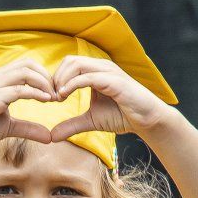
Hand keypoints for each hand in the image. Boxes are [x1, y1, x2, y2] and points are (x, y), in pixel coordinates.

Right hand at [0, 60, 59, 155]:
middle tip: (57, 94)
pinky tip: (46, 101)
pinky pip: (19, 89)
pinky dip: (36, 93)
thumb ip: (28, 128)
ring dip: (44, 83)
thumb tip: (49, 137)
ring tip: (53, 98)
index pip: (25, 65)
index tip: (53, 93)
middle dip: (47, 77)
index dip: (43, 76)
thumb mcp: (8, 127)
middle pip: (28, 64)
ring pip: (25, 73)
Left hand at [48, 56, 174, 139]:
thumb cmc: (122, 116)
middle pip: (69, 60)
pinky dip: (71, 85)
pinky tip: (64, 97)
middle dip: (55, 78)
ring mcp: (108, 71)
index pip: (68, 64)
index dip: (55, 79)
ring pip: (76, 65)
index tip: (50, 98)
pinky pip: (87, 77)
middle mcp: (101, 66)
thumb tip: (52, 136)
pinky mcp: (113, 81)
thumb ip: (71, 125)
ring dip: (61, 80)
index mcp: (95, 71)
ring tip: (57, 98)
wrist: (147, 120)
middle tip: (51, 98)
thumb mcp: (91, 121)